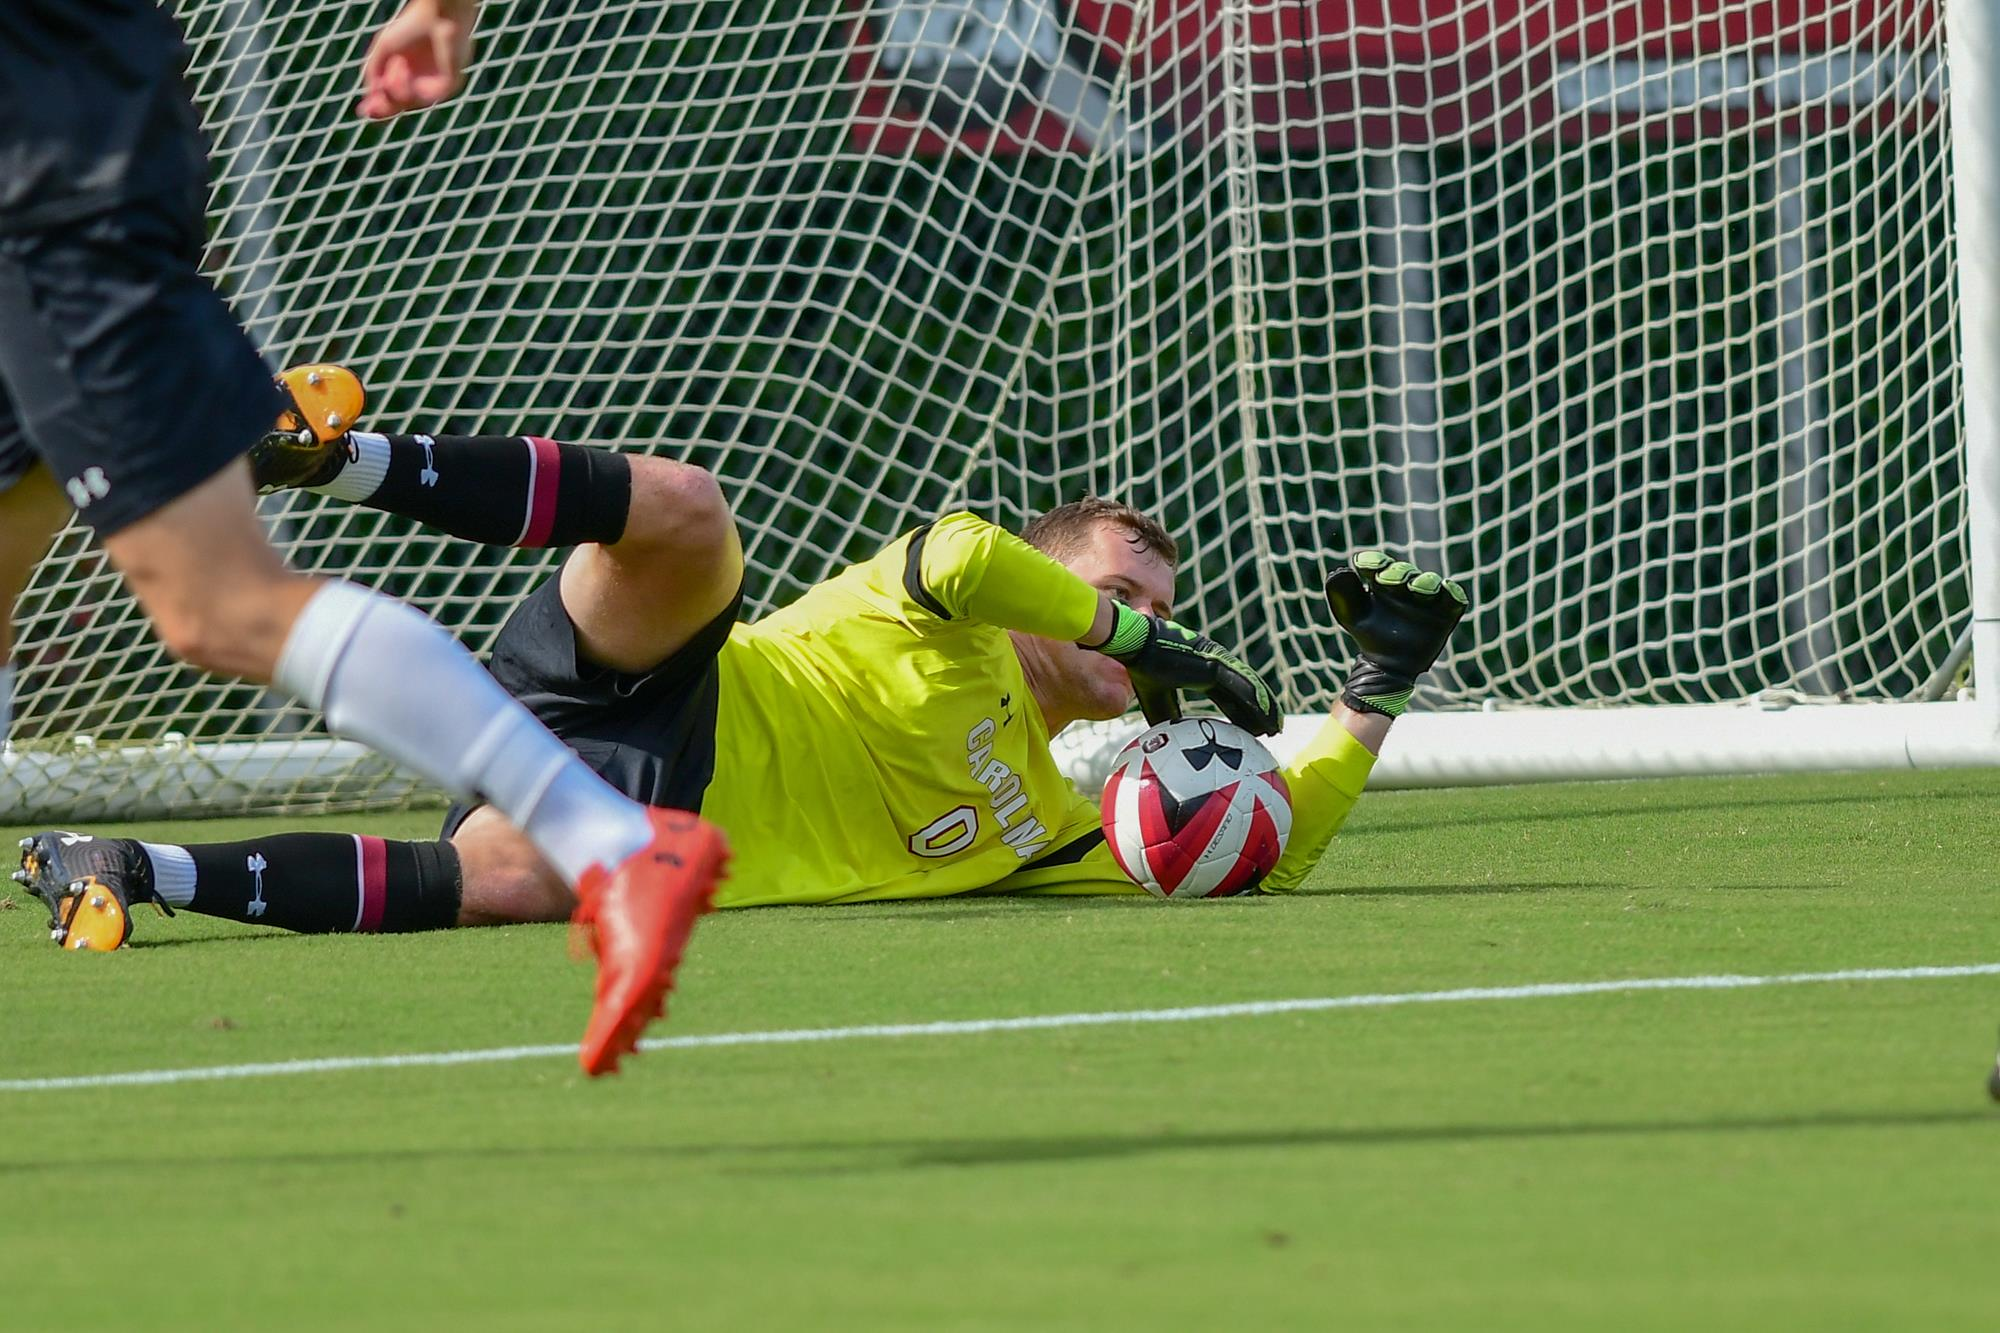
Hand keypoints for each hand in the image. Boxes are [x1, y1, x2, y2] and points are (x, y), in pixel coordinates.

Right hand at [358, 0, 478, 120]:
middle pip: (404, 105)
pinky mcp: (450, 84)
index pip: (396, 97)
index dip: (380, 105)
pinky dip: (409, 86)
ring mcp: (438, 84)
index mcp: (411, 74)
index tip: (363, 112)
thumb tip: (370, 95)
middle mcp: (425, 82)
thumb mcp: (384, 48)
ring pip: (413, 102)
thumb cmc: (410, 25)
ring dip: (397, 88)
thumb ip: (373, 70)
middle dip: (386, 108)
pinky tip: (403, 69)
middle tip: (369, 111)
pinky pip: (427, 97)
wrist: (436, 15)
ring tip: (397, 65)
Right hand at [1091, 604, 1281, 735]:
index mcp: (1203, 672)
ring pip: (1249, 689)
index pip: (1229, 696)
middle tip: (1272, 730)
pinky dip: (1256, 702)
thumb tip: (1167, 740)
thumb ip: (1167, 716)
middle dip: (1260, 712)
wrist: (1136, 645)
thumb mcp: (1156, 700)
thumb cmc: (1142, 667)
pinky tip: (1267, 715)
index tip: (1252, 729)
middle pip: (1245, 692)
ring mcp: (1218, 664)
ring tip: (1276, 727)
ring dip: (1265, 709)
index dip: (1243, 712)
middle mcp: (1215, 666)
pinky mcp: (1216, 665)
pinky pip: (1241, 687)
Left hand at [1324, 551, 1467, 716]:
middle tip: (1386, 580)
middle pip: (1404, 570)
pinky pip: (1453, 598)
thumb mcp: (1350, 614)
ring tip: (1415, 589)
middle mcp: (1405, 585)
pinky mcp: (1445, 613)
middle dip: (1397, 572)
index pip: (1379, 563)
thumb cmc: (1367, 636)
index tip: (1366, 566)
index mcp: (1381, 581)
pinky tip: (1445, 589)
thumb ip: (1342, 593)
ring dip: (1423, 581)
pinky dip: (1452, 592)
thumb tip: (1341, 570)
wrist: (1386, 666)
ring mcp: (1427, 598)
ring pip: (1429, 581)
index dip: (1374, 561)